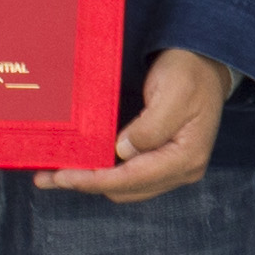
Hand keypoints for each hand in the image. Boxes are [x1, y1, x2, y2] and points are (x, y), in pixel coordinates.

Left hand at [44, 46, 234, 200]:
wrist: (206, 64)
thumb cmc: (190, 73)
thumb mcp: (172, 94)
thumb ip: (149, 127)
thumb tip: (122, 152)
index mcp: (186, 158)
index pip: (132, 179)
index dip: (94, 180)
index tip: (62, 176)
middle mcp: (181, 170)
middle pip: (125, 190)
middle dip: (87, 184)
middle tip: (49, 175)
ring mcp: (172, 168)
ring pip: (124, 187)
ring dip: (92, 181)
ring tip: (56, 173)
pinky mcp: (161, 160)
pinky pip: (128, 175)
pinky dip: (103, 172)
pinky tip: (81, 165)